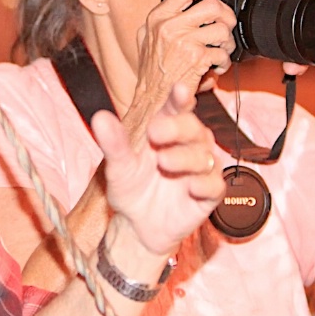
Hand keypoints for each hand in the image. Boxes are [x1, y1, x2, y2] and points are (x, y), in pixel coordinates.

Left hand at [93, 83, 224, 256]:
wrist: (137, 226)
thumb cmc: (130, 188)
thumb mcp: (117, 167)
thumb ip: (113, 144)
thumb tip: (99, 118)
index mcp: (166, 130)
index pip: (177, 108)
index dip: (181, 98)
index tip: (180, 89)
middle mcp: (187, 145)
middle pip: (193, 128)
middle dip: (177, 128)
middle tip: (155, 132)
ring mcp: (200, 168)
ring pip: (205, 156)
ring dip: (186, 157)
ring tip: (163, 162)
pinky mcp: (209, 193)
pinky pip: (215, 185)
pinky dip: (205, 184)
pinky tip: (191, 186)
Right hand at [133, 0, 236, 112]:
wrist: (152, 98)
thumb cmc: (151, 71)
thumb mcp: (146, 37)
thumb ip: (161, 19)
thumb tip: (182, 1)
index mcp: (158, 17)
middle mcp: (169, 26)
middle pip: (211, 6)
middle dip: (225, 15)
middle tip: (226, 25)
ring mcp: (183, 41)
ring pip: (221, 28)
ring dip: (227, 41)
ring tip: (221, 49)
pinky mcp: (196, 58)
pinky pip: (222, 52)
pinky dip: (224, 61)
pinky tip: (216, 66)